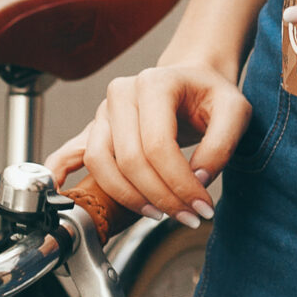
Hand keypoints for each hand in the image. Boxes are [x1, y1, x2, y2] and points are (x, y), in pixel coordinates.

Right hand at [46, 53, 252, 226]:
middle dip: (160, 197)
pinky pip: (72, 152)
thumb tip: (196, 180)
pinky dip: (62, 172)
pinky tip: (61, 190)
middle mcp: (122, 94)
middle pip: (130, 160)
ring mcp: (104, 112)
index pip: (158, 145)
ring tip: (160, 213)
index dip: (179, 183)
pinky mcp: (96, 129)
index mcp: (154, 82)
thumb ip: (221, 146)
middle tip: (188, 217)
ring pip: (102, 164)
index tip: (202, 206)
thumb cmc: (211, 94)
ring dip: (129, 197)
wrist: (194, 80)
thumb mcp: (235, 112)